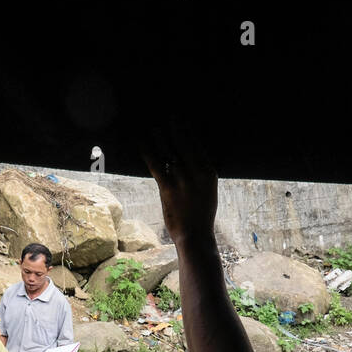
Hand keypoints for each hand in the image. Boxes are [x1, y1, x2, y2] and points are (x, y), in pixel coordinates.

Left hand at [140, 126, 217, 244]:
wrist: (195, 235)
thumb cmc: (201, 215)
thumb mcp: (208, 191)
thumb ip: (200, 175)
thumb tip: (189, 160)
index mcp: (209, 172)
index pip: (198, 145)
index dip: (188, 131)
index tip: (182, 121)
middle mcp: (197, 173)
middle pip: (184, 144)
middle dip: (176, 128)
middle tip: (170, 116)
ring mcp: (182, 180)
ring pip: (169, 152)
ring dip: (160, 138)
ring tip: (154, 127)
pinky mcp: (168, 188)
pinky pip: (156, 165)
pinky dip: (148, 152)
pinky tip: (142, 144)